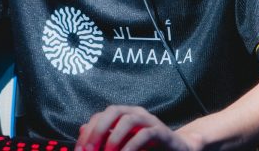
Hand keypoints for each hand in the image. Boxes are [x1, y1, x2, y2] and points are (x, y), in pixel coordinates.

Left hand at [75, 105, 202, 150]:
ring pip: (128, 119)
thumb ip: (104, 136)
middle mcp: (135, 112)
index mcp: (123, 114)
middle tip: (90, 150)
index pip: (100, 116)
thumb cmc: (146, 146)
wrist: (177, 149)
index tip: (81, 150)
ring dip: (114, 137)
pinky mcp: (162, 131)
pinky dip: (132, 146)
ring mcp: (149, 120)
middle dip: (98, 130)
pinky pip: (145, 133)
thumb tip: (81, 130)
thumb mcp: (121, 143)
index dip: (88, 132)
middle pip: (112, 111)